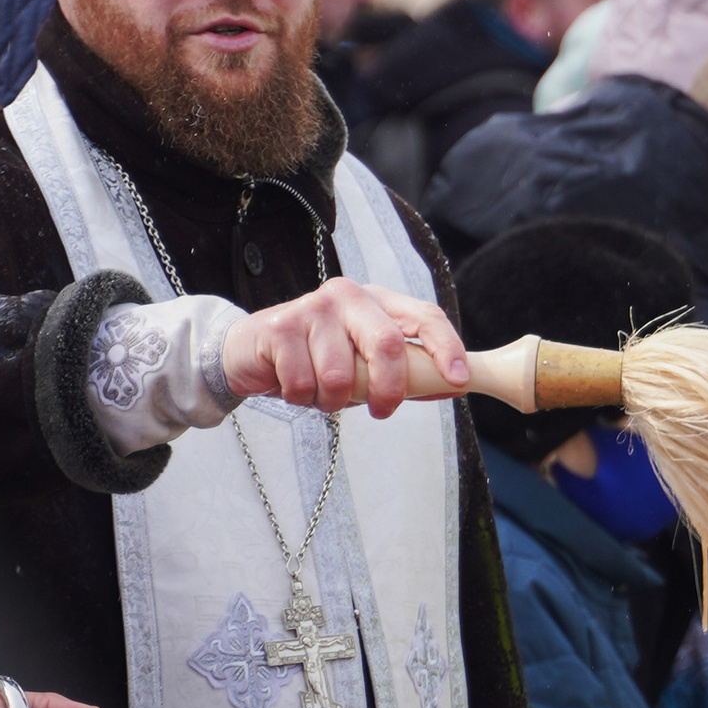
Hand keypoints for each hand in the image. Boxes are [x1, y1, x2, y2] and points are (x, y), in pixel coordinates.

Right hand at [223, 281, 469, 418]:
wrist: (248, 351)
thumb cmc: (316, 357)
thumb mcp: (364, 362)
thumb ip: (406, 372)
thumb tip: (455, 387)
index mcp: (378, 301)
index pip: (424, 316)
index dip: (446, 347)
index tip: (459, 379)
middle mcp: (348, 296)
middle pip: (386, 343)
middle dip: (389, 388)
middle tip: (382, 411)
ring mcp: (313, 308)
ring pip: (339, 374)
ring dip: (332, 401)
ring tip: (320, 393)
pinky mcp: (281, 327)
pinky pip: (303, 382)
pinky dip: (302, 398)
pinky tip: (294, 386)